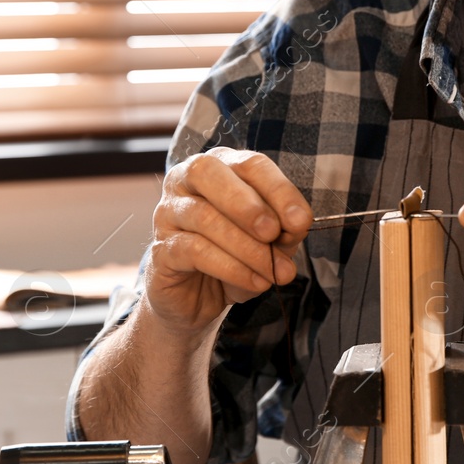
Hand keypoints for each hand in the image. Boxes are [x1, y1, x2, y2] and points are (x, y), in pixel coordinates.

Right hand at [146, 147, 312, 335]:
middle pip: (209, 173)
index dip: (278, 189)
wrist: (198, 299)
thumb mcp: (268, 242)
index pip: (248, 164)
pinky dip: (231, 268)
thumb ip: (283, 229)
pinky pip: (194, 251)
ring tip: (273, 271)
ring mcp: (167, 213)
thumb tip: (296, 225)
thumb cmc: (234, 258)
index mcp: (218, 168)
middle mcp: (185, 181)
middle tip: (274, 234)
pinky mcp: (161, 249)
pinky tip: (255, 282)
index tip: (301, 221)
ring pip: (204, 217)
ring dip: (246, 247)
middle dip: (247, 204)